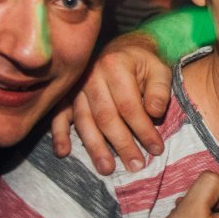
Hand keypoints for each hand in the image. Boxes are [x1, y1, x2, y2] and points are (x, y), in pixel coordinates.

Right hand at [50, 31, 172, 174]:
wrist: (119, 48)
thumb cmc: (142, 62)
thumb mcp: (158, 68)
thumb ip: (159, 90)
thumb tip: (154, 113)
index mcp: (115, 66)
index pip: (129, 105)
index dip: (143, 130)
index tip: (156, 149)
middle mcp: (91, 76)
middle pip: (106, 117)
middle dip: (122, 144)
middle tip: (135, 167)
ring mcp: (76, 87)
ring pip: (84, 121)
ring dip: (95, 147)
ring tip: (106, 169)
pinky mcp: (66, 96)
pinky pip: (59, 115)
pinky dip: (59, 134)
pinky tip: (63, 152)